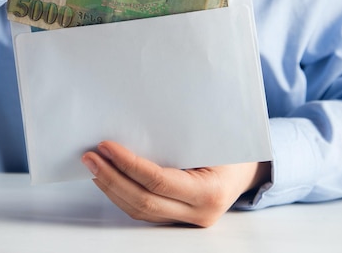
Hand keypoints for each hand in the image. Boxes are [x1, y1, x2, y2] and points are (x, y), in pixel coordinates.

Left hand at [82, 141, 270, 226]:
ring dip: (111, 187)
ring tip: (93, 166)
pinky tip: (108, 177)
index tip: (106, 147)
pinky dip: (122, 194)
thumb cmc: (233, 147)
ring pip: (140, 211)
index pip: (158, 181)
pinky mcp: (178, 219)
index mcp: (210, 192)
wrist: (252, 169)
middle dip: (111, 178)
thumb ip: (179, 137)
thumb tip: (134, 121)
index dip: (128, 164)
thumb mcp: (213, 137)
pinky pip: (144, 211)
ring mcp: (188, 221)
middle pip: (143, 201)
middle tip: (90, 157)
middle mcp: (199, 213)